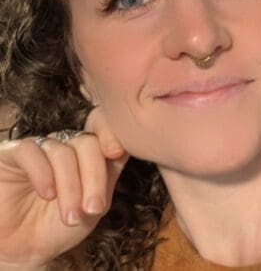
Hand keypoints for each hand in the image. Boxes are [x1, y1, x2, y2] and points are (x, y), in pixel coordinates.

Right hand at [0, 107, 128, 267]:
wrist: (24, 252)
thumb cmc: (61, 227)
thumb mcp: (95, 204)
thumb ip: (109, 174)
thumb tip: (127, 146)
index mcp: (90, 151)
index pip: (104, 129)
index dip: (111, 134)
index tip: (117, 152)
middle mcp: (66, 144)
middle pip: (87, 143)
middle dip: (93, 177)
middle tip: (92, 208)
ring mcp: (41, 147)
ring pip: (62, 151)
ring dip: (70, 185)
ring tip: (70, 215)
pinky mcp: (12, 153)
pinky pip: (31, 151)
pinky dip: (42, 172)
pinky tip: (48, 194)